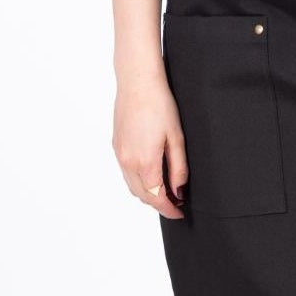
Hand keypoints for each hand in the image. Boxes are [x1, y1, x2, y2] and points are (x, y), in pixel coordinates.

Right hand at [112, 74, 188, 218]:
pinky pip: (125, 172)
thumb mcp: (176, 138)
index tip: (179, 212)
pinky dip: (138, 180)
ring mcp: (119, 154)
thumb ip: (178, 168)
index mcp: (145, 162)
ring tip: (165, 191)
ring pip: (132, 186)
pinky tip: (151, 174)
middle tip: (176, 203)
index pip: (156, 197)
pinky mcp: (116, 145)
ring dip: (147, 194)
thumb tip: (179, 190)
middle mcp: (128, 162)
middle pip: (142, 196)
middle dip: (158, 204)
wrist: (137, 83)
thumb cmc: (160, 105)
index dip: (169, 209)